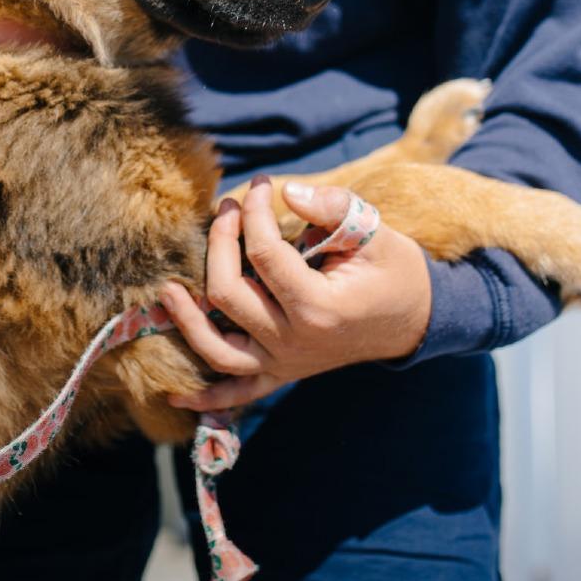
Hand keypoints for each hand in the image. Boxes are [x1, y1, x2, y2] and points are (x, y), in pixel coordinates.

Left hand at [159, 175, 430, 410]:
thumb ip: (333, 208)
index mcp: (320, 307)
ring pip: (219, 350)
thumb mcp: (375, 232)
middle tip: (226, 208)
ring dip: (187, 321)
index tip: (259, 184)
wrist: (414, 321)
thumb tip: (288, 191)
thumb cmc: (394, 271)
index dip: (254, 212)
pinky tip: (174, 395)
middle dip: (220, 242)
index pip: (265, 255)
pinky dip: (205, 396)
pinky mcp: (281, 373)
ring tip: (166, 289)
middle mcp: (296, 342)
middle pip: (230, 294)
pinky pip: (237, 393)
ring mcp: (285, 363)